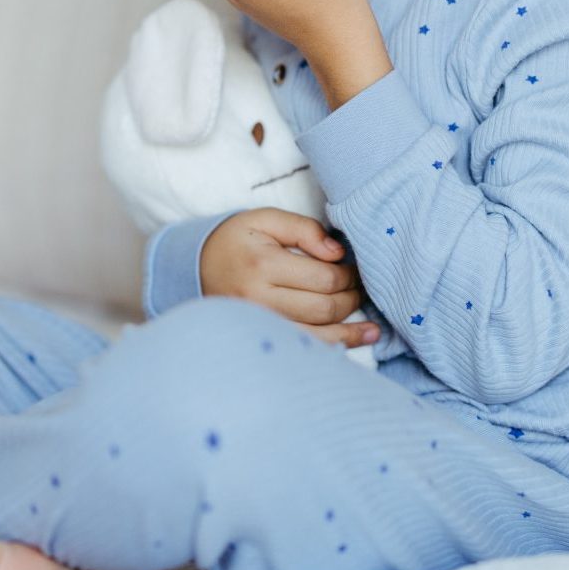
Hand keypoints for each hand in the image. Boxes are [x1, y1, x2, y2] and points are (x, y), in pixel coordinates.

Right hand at [198, 208, 379, 348]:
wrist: (195, 268)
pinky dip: (330, 349)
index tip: (352, 269)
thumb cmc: (235, 241)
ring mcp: (259, 326)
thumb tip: (338, 253)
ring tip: (373, 329)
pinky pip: (302, 349)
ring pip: (317, 337)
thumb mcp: (265, 220)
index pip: (323, 279)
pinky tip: (352, 344)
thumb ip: (304, 229)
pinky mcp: (260, 339)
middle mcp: (260, 301)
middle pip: (324, 308)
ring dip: (350, 333)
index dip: (348, 275)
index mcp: (263, 266)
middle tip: (359, 289)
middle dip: (350, 299)